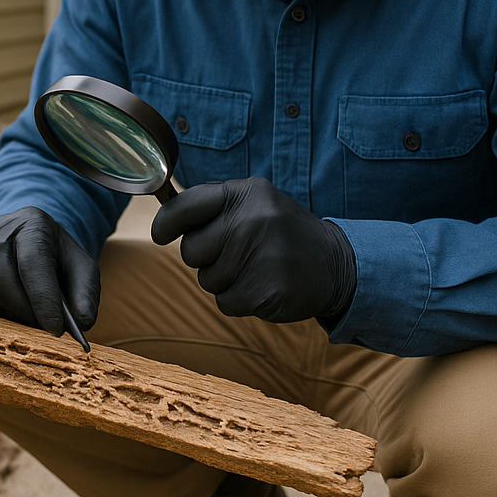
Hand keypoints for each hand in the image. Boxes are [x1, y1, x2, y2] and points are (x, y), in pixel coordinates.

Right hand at [0, 207, 99, 336]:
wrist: (24, 237)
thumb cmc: (55, 257)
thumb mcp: (80, 268)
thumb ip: (86, 294)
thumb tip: (82, 322)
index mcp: (33, 224)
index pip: (32, 263)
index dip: (43, 299)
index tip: (55, 330)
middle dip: (20, 310)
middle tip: (39, 328)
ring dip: (3, 315)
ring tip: (24, 317)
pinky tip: (5, 309)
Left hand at [150, 177, 356, 323]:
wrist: (336, 263)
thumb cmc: (283, 232)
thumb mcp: (257, 203)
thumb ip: (215, 207)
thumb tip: (164, 222)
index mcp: (245, 193)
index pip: (185, 206)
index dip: (166, 223)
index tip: (161, 235)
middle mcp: (251, 221)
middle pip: (192, 250)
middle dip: (206, 257)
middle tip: (236, 253)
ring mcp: (259, 257)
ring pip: (207, 280)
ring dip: (225, 280)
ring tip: (256, 267)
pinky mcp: (265, 292)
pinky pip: (225, 302)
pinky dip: (239, 300)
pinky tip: (263, 286)